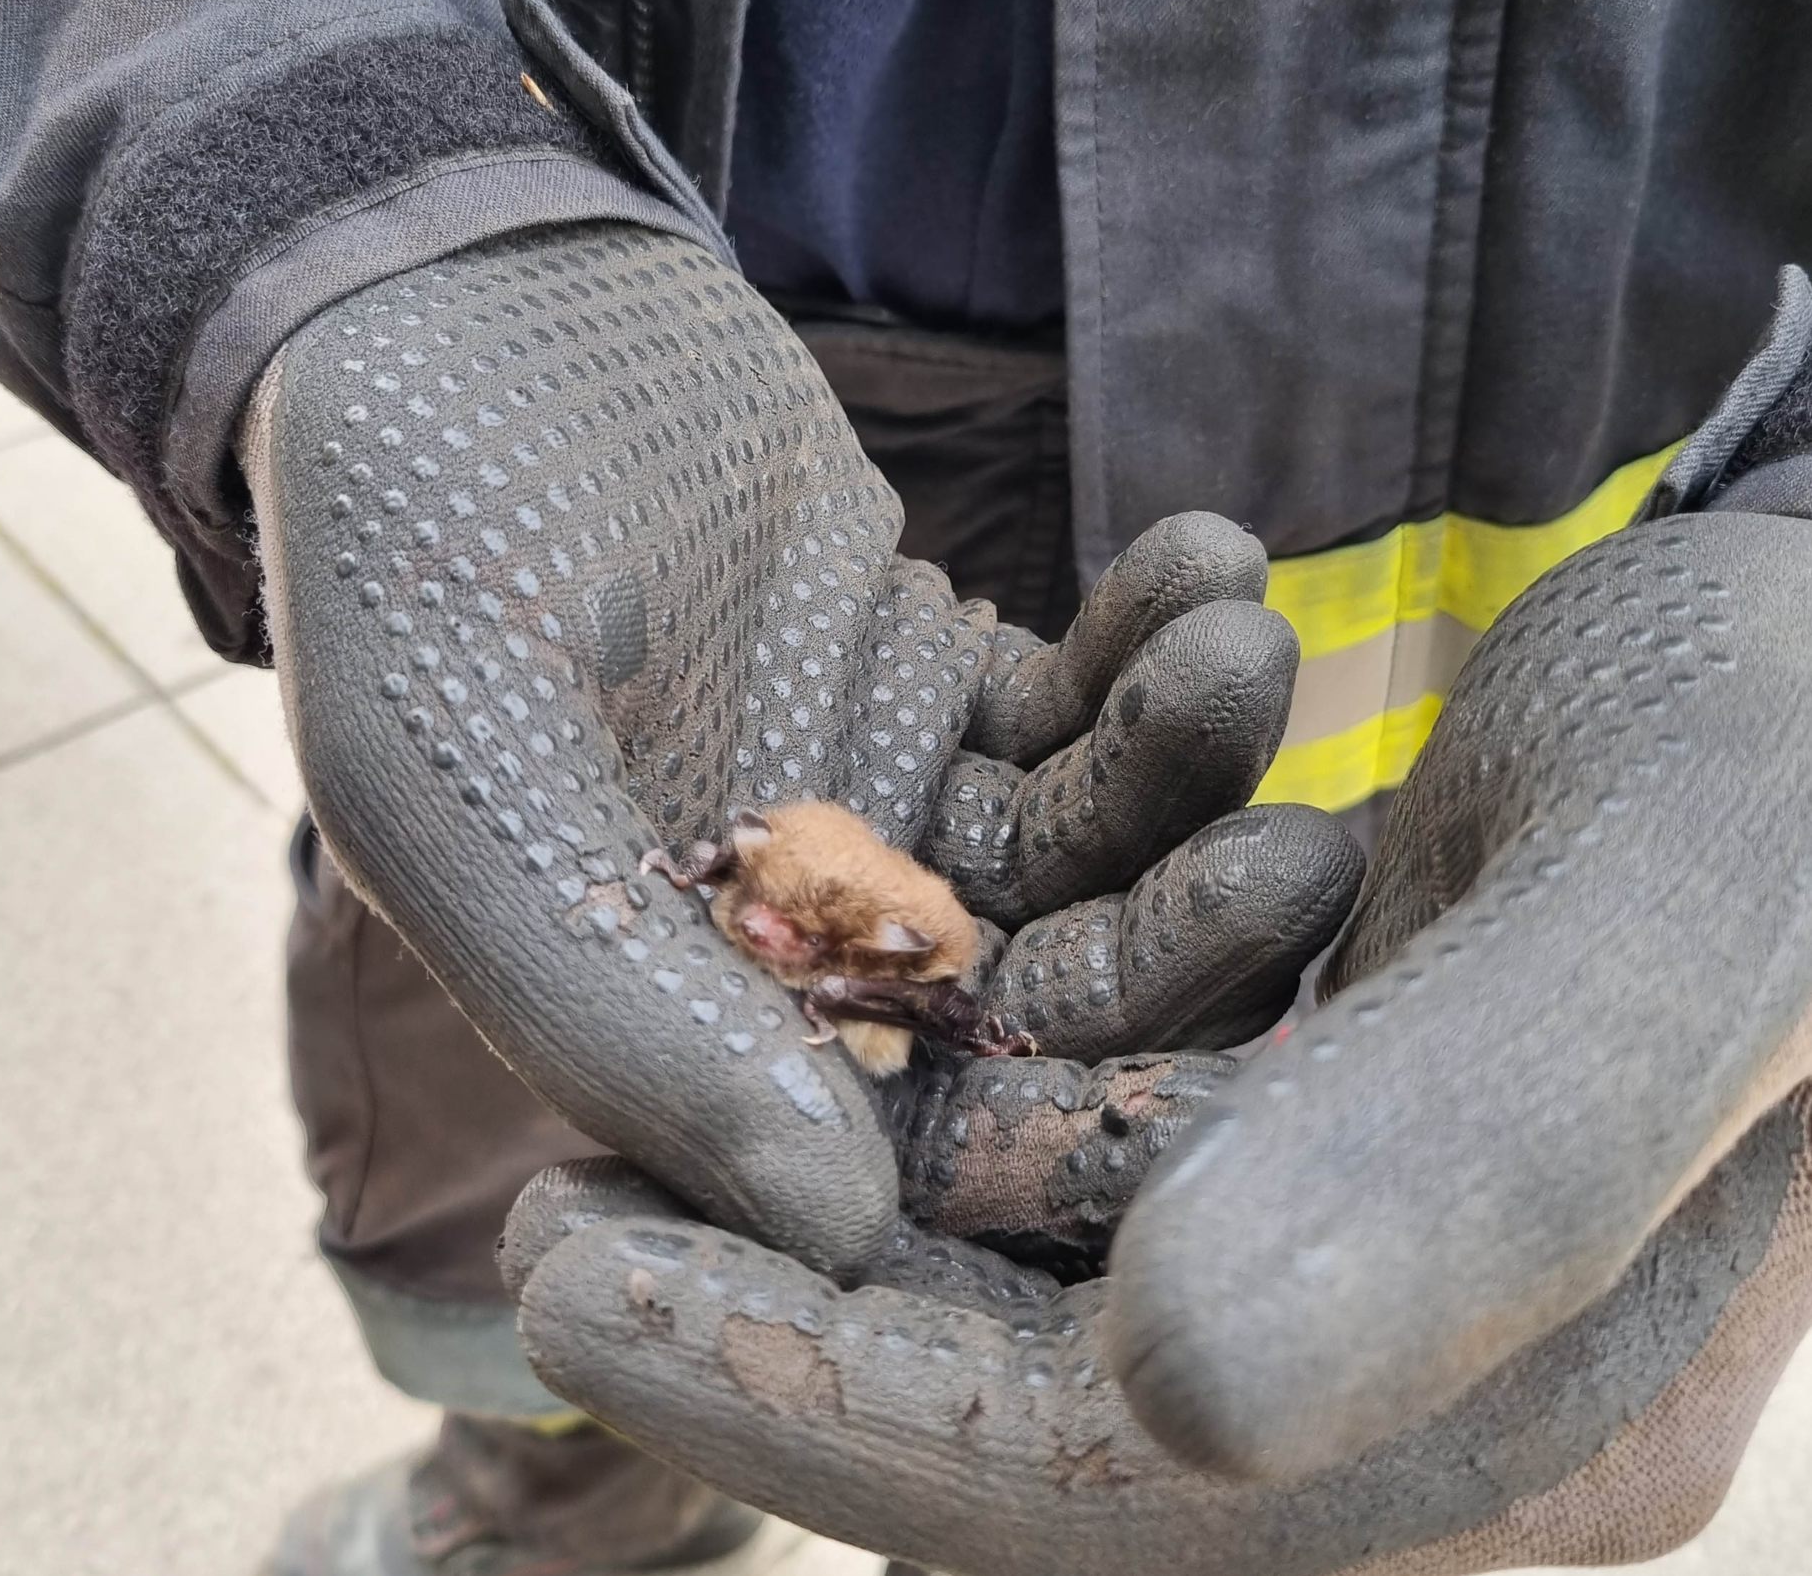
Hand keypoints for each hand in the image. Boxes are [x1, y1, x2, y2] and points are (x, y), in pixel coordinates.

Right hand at [243, 220, 1358, 1272]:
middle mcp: (803, 946)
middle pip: (1033, 992)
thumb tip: (841, 1237)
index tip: (1204, 1052)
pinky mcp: (946, 680)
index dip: (1058, 1111)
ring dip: (1183, 765)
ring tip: (1247, 654)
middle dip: (1169, 935)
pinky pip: (1081, 696)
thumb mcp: (462, 789)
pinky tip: (1215, 559)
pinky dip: (1148, 641)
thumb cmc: (417, 552)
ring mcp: (892, 805)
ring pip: (1083, 843)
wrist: (464, 311)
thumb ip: (620, 1012)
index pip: (897, 1131)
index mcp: (686, 1026)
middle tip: (1297, 860)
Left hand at [502, 504, 1811, 1575]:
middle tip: (558, 1212)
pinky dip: (951, 1092)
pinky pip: (1086, 1154)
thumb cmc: (1798, 751)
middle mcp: (1424, 1380)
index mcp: (1525, 1418)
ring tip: (642, 1121)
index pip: (1102, 1492)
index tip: (578, 1281)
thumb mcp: (1685, 916)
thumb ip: (1477, 1150)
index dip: (819, 1410)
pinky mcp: (1319, 1132)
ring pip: (1032, 1293)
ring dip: (840, 1211)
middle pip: (1034, 1419)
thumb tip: (1178, 1391)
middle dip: (785, 1333)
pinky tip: (832, 1014)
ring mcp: (1364, 1260)